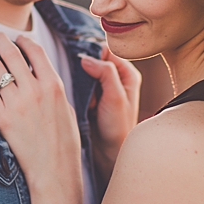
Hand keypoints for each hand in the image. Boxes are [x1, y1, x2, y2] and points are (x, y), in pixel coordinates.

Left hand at [0, 32, 81, 191]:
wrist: (54, 171)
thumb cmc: (63, 143)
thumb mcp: (66, 109)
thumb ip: (52, 88)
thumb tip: (39, 72)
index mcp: (54, 86)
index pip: (35, 52)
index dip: (23, 41)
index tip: (16, 38)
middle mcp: (35, 91)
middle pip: (12, 55)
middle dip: (0, 41)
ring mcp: (17, 104)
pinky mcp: (2, 118)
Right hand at [82, 45, 140, 173]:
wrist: (110, 152)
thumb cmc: (118, 129)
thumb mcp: (115, 98)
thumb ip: (106, 74)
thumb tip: (87, 58)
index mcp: (127, 74)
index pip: (106, 50)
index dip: (92, 54)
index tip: (83, 65)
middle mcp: (116, 78)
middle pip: (93, 60)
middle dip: (84, 71)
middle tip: (86, 88)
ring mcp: (102, 88)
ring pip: (84, 73)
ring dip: (80, 82)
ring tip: (86, 99)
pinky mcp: (91, 97)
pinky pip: (79, 86)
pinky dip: (77, 91)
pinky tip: (81, 102)